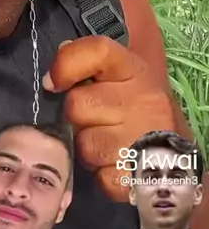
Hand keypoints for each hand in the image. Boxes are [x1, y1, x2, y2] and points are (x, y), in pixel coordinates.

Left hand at [43, 37, 176, 200]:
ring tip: (106, 144)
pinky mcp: (141, 176)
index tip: (53, 83)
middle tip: (94, 120)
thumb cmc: (137, 108)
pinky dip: (102, 175)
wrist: (176, 152)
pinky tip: (115, 165)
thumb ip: (86, 66)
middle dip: (77, 117)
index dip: (66, 64)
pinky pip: (100, 178)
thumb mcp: (120, 77)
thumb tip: (53, 74)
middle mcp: (143, 100)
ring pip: (85, 145)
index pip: (97, 51)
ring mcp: (144, 139)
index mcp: (134, 70)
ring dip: (88, 148)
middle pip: (78, 105)